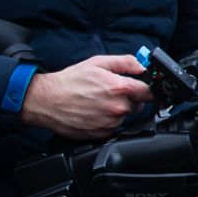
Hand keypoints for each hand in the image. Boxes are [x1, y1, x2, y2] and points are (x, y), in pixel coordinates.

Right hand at [19, 55, 157, 139]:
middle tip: (110, 92)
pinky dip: (107, 119)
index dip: (147, 88)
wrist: (47, 100)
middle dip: (129, 97)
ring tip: (98, 101)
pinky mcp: (103, 133)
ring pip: (125, 115)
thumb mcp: (98, 62)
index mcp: (120, 89)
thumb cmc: (70, 81)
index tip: (143, 86)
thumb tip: (142, 66)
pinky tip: (94, 111)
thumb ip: (126, 63)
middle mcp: (118, 108)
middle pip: (138, 104)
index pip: (150, 91)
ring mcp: (111, 122)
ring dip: (117, 109)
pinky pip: (114, 126)